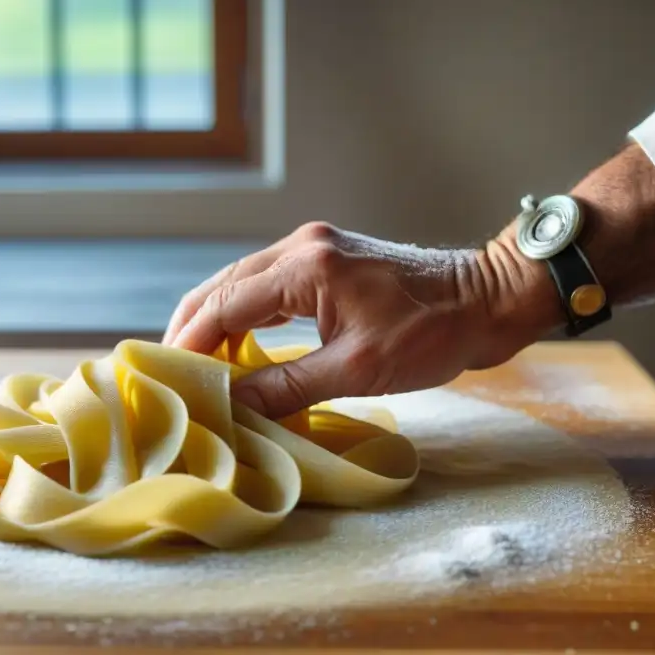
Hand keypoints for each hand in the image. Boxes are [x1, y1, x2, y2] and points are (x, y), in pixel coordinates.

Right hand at [163, 221, 558, 417]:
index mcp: (306, 267)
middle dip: (191, 329)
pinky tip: (236, 345)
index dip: (190, 343)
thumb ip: (288, 387)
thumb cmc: (432, 333)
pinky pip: (267, 287)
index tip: (168, 377)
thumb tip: (235, 407)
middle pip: (222, 286)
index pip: (224, 305)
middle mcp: (300, 247)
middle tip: (170, 372)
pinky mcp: (324, 260)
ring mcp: (312, 249)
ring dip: (215, 322)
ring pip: (241, 284)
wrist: (485, 299)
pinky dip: (244, 316)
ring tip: (195, 365)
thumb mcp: (358, 369)